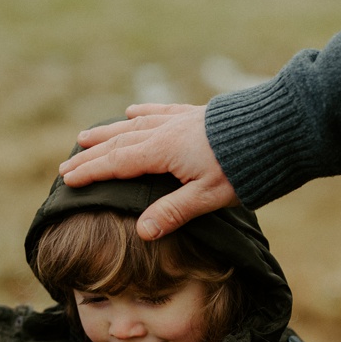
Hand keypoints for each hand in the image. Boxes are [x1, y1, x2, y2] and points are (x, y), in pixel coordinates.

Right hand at [58, 104, 239, 238]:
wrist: (273, 130)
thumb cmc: (242, 168)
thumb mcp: (207, 197)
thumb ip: (173, 212)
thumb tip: (141, 231)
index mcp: (163, 151)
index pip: (118, 164)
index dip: (92, 172)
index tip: (68, 179)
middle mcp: (165, 131)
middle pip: (119, 143)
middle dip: (92, 155)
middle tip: (66, 164)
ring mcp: (179, 119)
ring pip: (134, 125)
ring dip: (108, 132)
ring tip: (86, 136)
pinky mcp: (194, 114)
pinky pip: (159, 110)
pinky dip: (142, 112)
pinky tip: (132, 110)